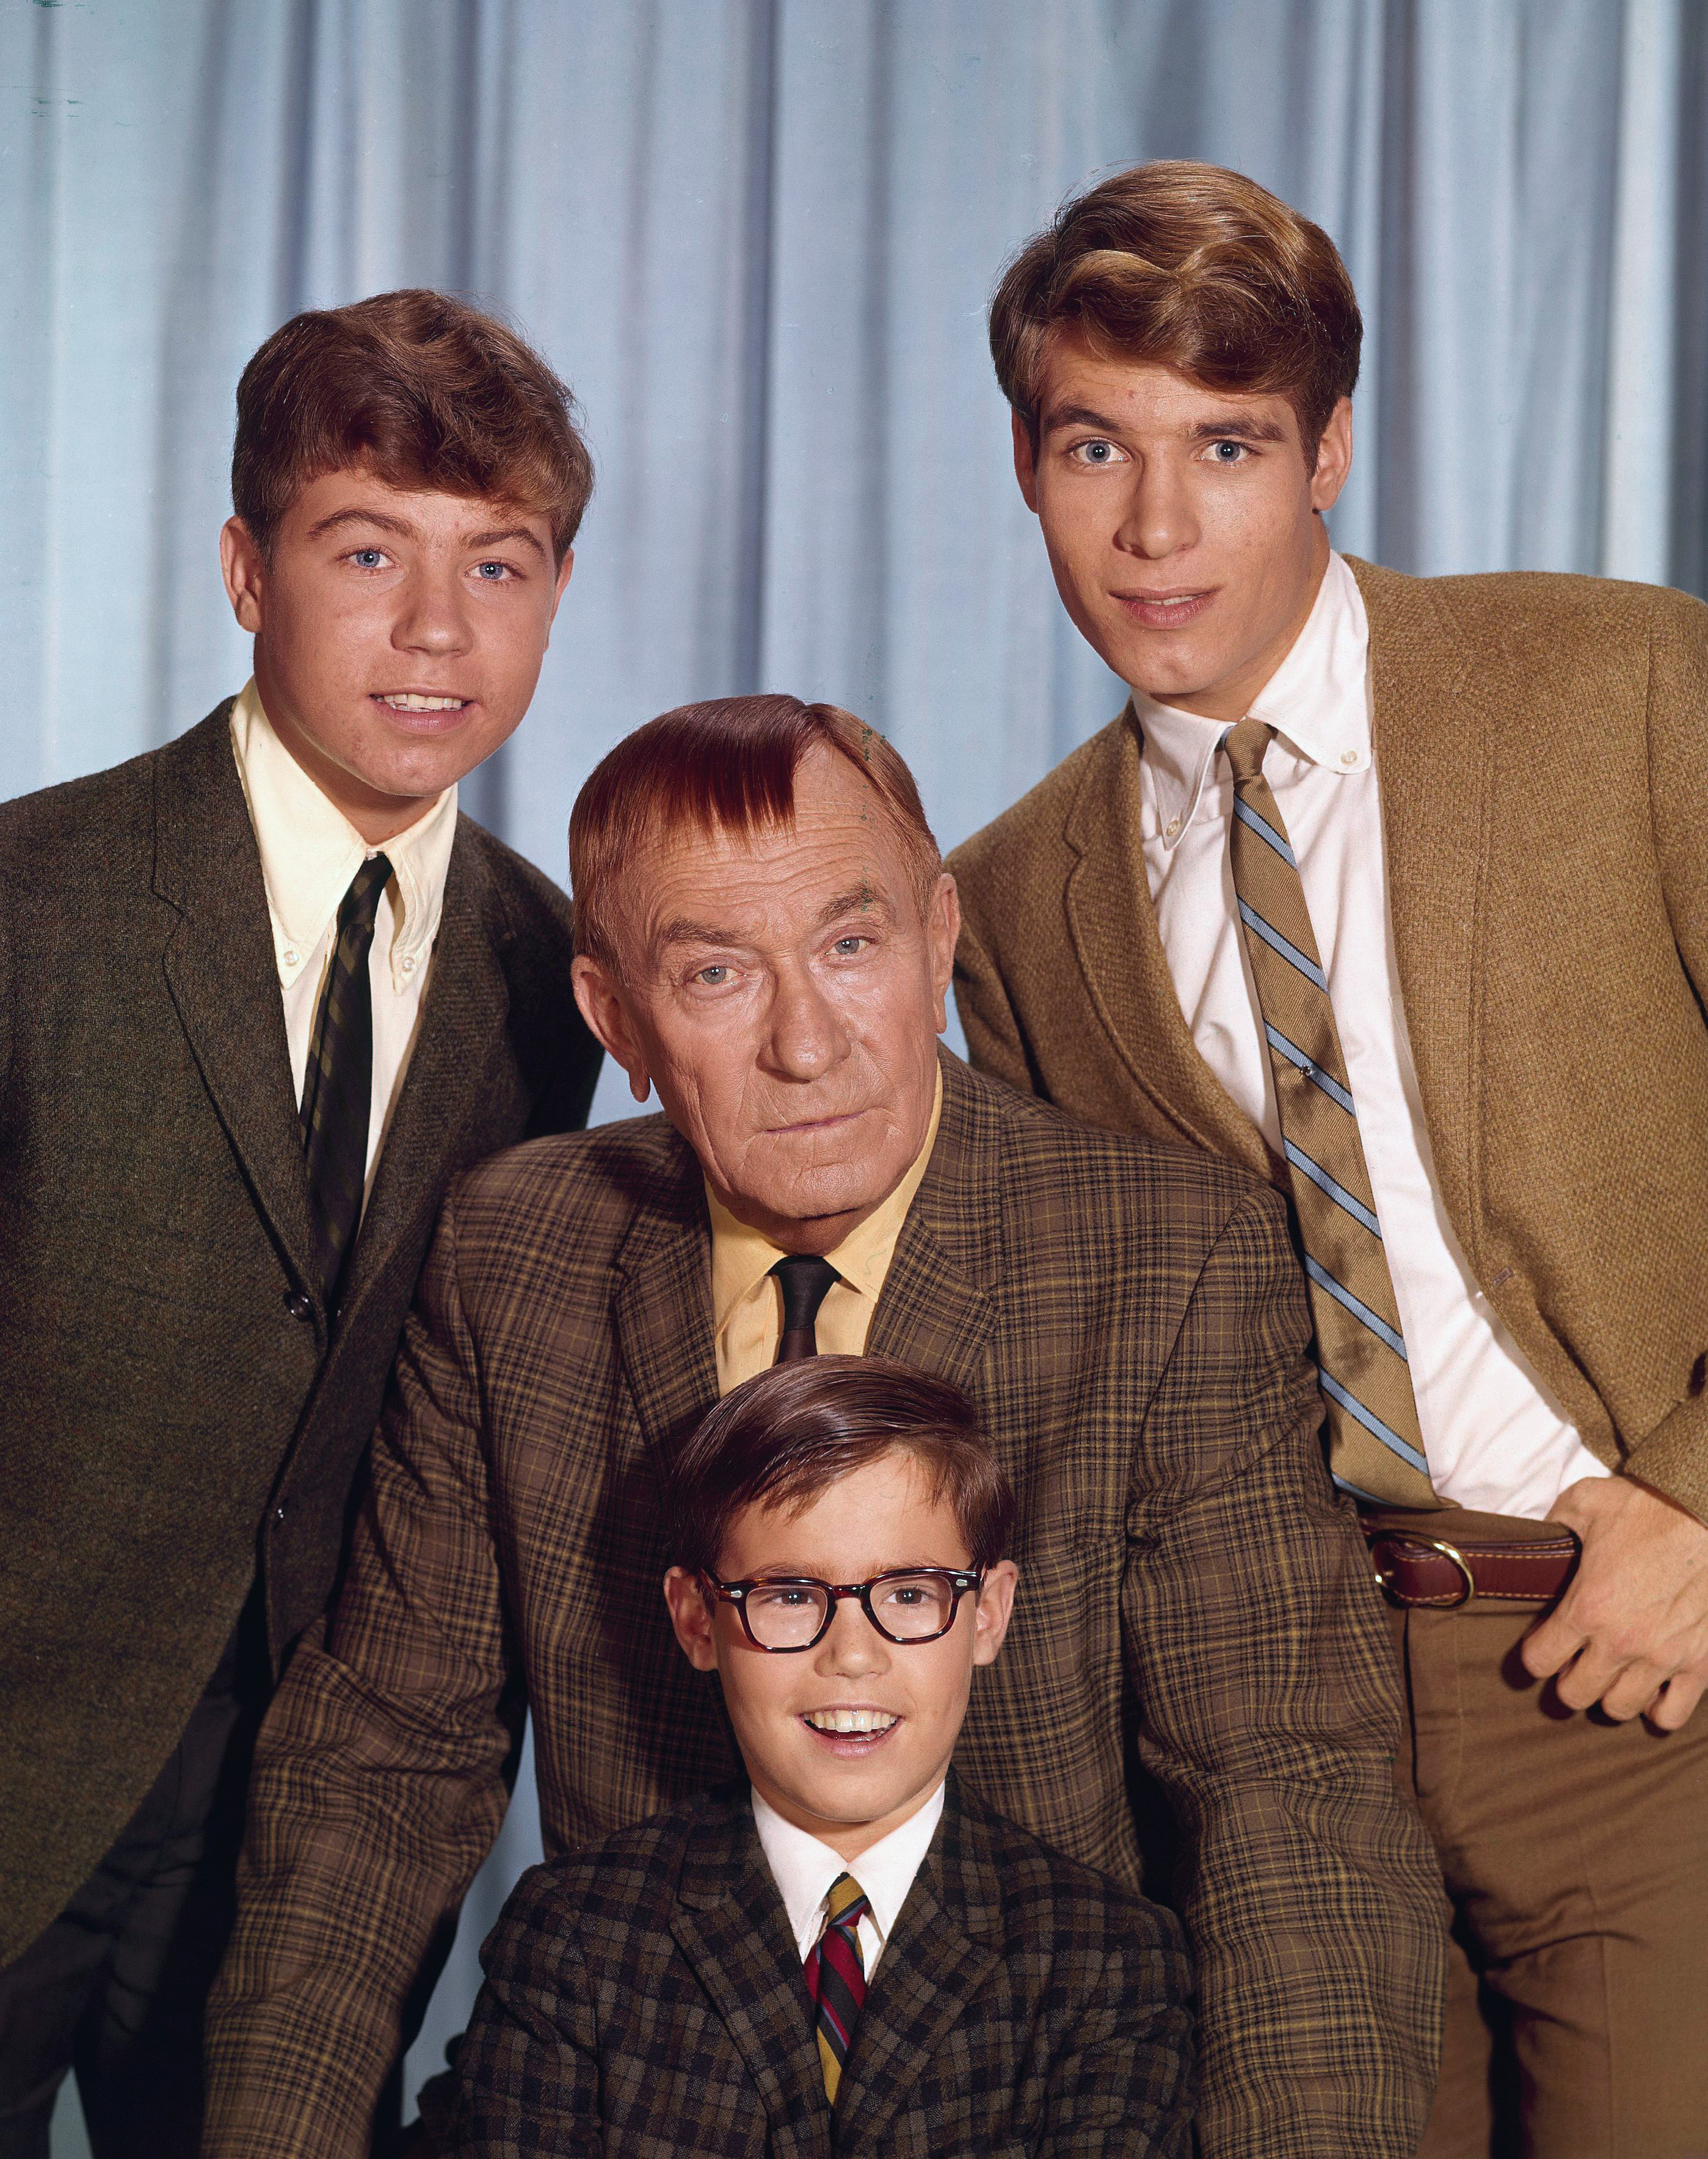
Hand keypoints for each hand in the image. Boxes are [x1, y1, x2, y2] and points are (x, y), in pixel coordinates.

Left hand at [1522, 1475, 1707, 1727]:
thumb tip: (1540, 1537)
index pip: (1540, 1660)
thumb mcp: (1586, 1502)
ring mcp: (1663, 1657)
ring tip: (1612, 1674)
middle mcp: (1622, 1641)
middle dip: (1568, 1681)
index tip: (1542, 1646)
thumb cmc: (1649, 1506)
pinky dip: (1658, 1709)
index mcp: (1587, 1606)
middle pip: (1577, 1694)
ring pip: (1620, 1708)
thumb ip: (1556, 1523)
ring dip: (1610, 1694)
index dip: (1535, 1656)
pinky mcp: (1700, 1662)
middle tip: (1574, 1664)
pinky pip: (1672, 1714)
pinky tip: (1651, 1689)